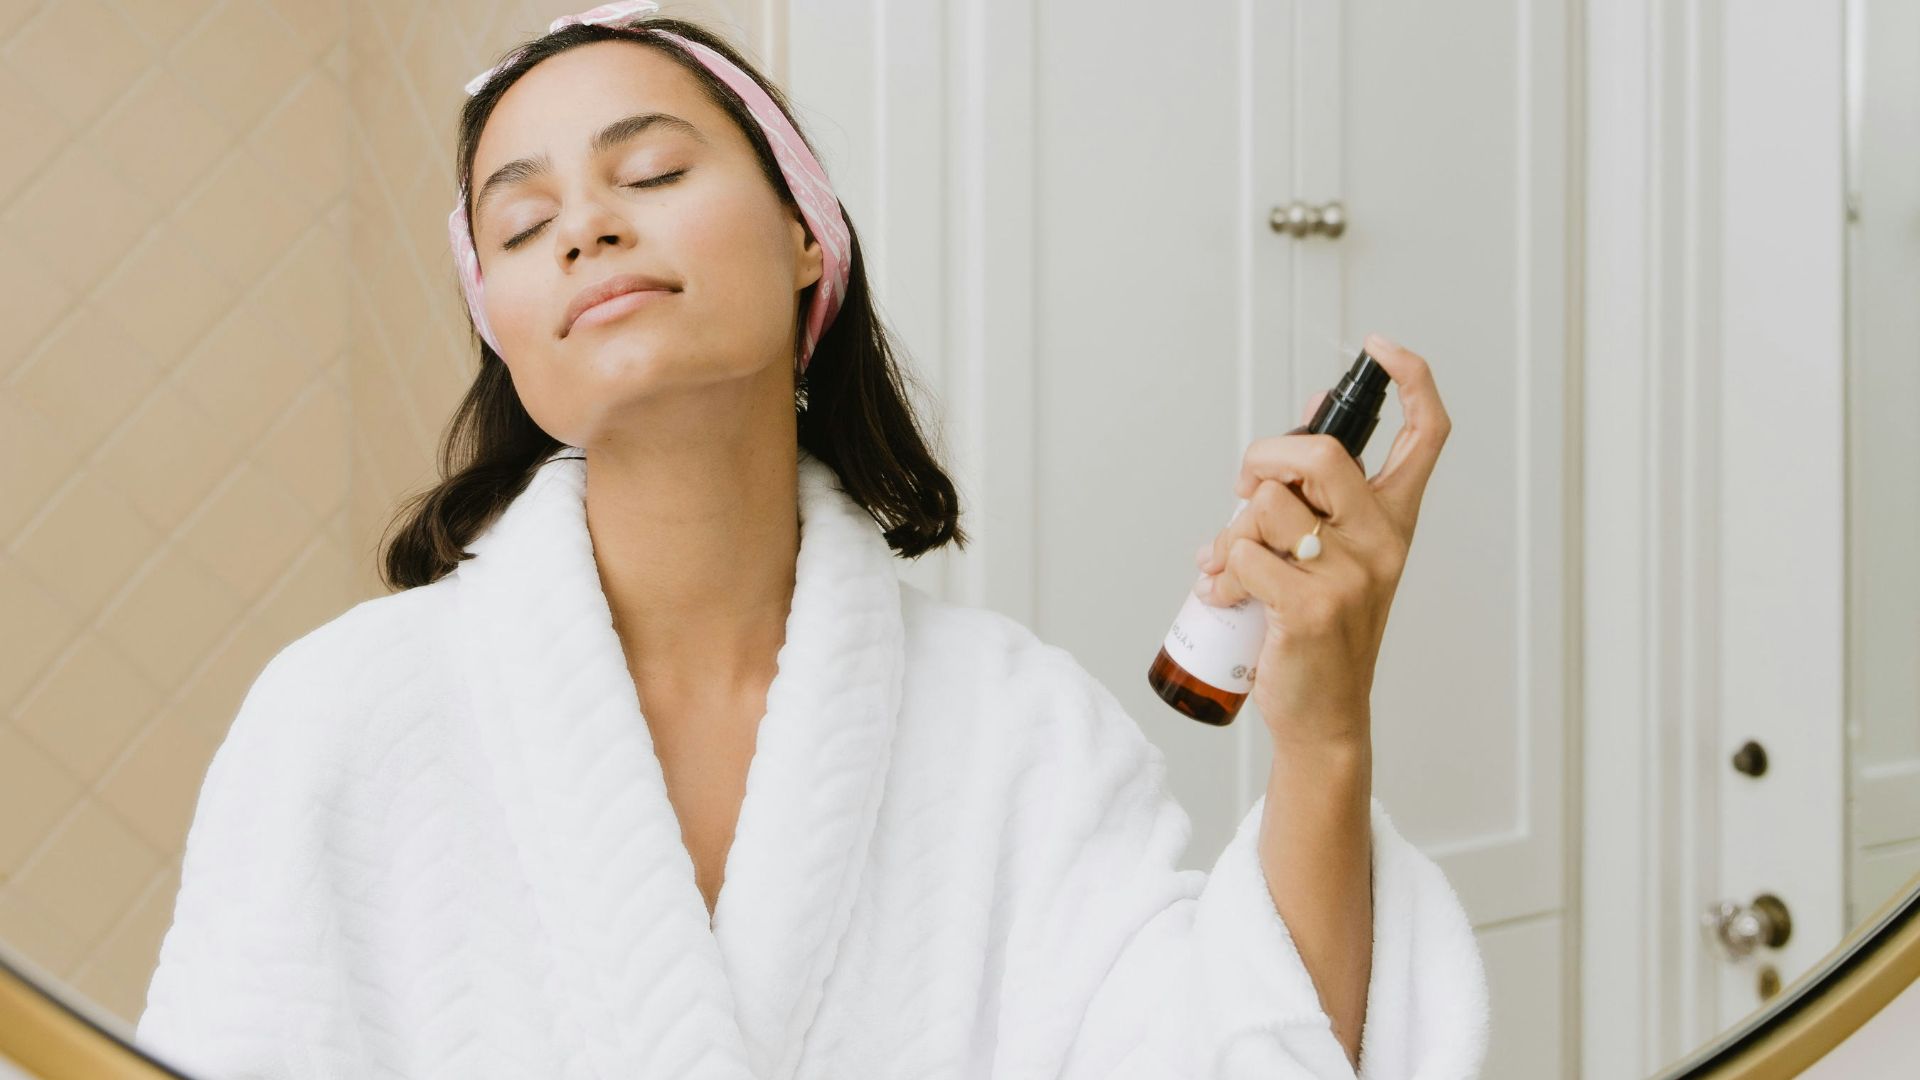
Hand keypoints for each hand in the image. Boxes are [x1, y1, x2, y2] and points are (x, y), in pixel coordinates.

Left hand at [1192, 334, 1451, 749]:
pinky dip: (1220, 571)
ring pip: (1266, 505)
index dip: (1410, 380)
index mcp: (1394, 520)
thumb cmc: (1318, 630)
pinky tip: (1225, 595)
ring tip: (1230, 565)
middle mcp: (1382, 541)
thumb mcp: (1332, 555)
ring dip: (1231, 531)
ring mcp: (1350, 574)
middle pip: (1319, 452)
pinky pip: (1242, 553)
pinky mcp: (1310, 606)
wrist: (1322, 715)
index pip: (1426, 435)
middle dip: (1263, 458)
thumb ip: (1317, 496)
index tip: (1380, 347)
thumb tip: (1301, 421)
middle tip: (1245, 492)